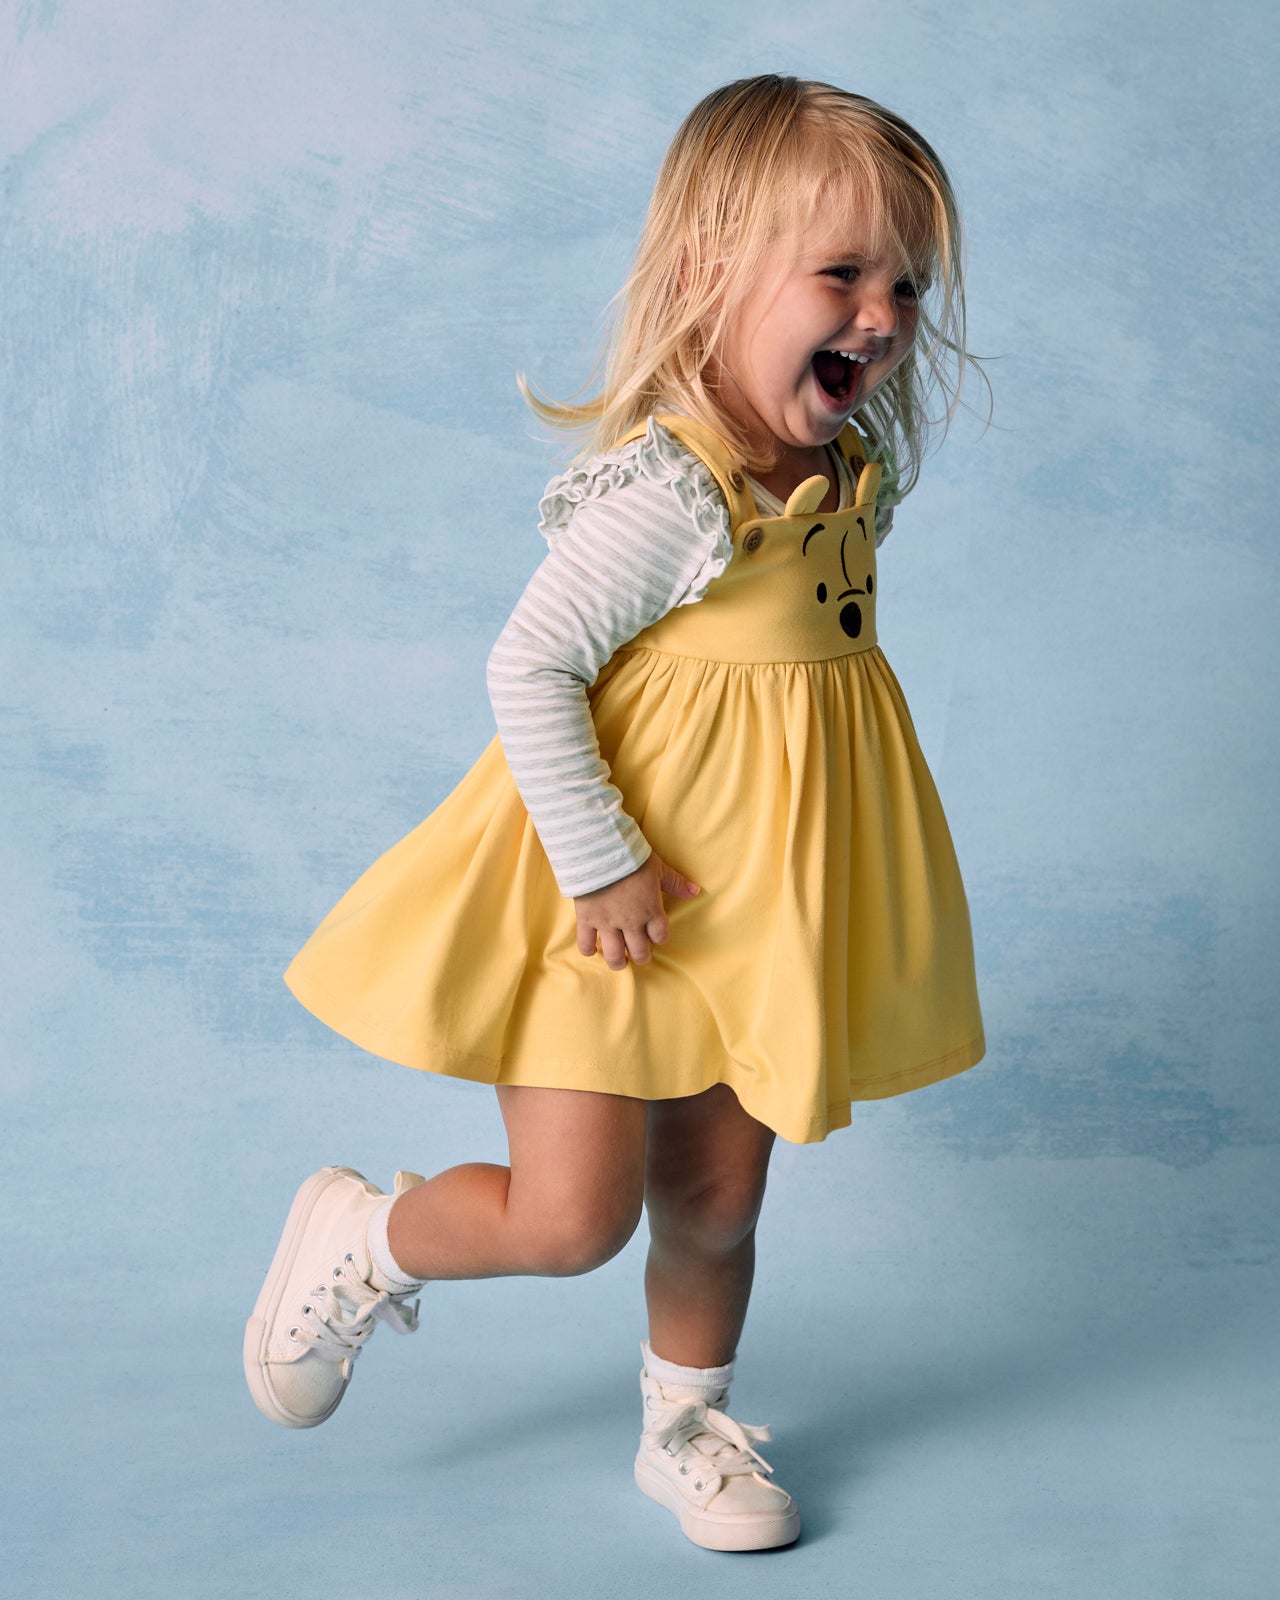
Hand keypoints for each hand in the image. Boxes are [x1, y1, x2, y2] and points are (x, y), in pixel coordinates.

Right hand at [574, 851, 700, 970]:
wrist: (600, 851)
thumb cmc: (632, 858)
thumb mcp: (658, 869)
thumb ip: (676, 883)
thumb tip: (695, 891)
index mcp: (651, 911)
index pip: (659, 936)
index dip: (658, 937)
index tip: (654, 934)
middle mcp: (631, 922)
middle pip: (640, 952)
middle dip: (641, 956)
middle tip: (638, 952)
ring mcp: (608, 923)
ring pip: (614, 955)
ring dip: (618, 961)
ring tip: (620, 960)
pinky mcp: (587, 919)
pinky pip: (586, 943)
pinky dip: (588, 949)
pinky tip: (592, 949)